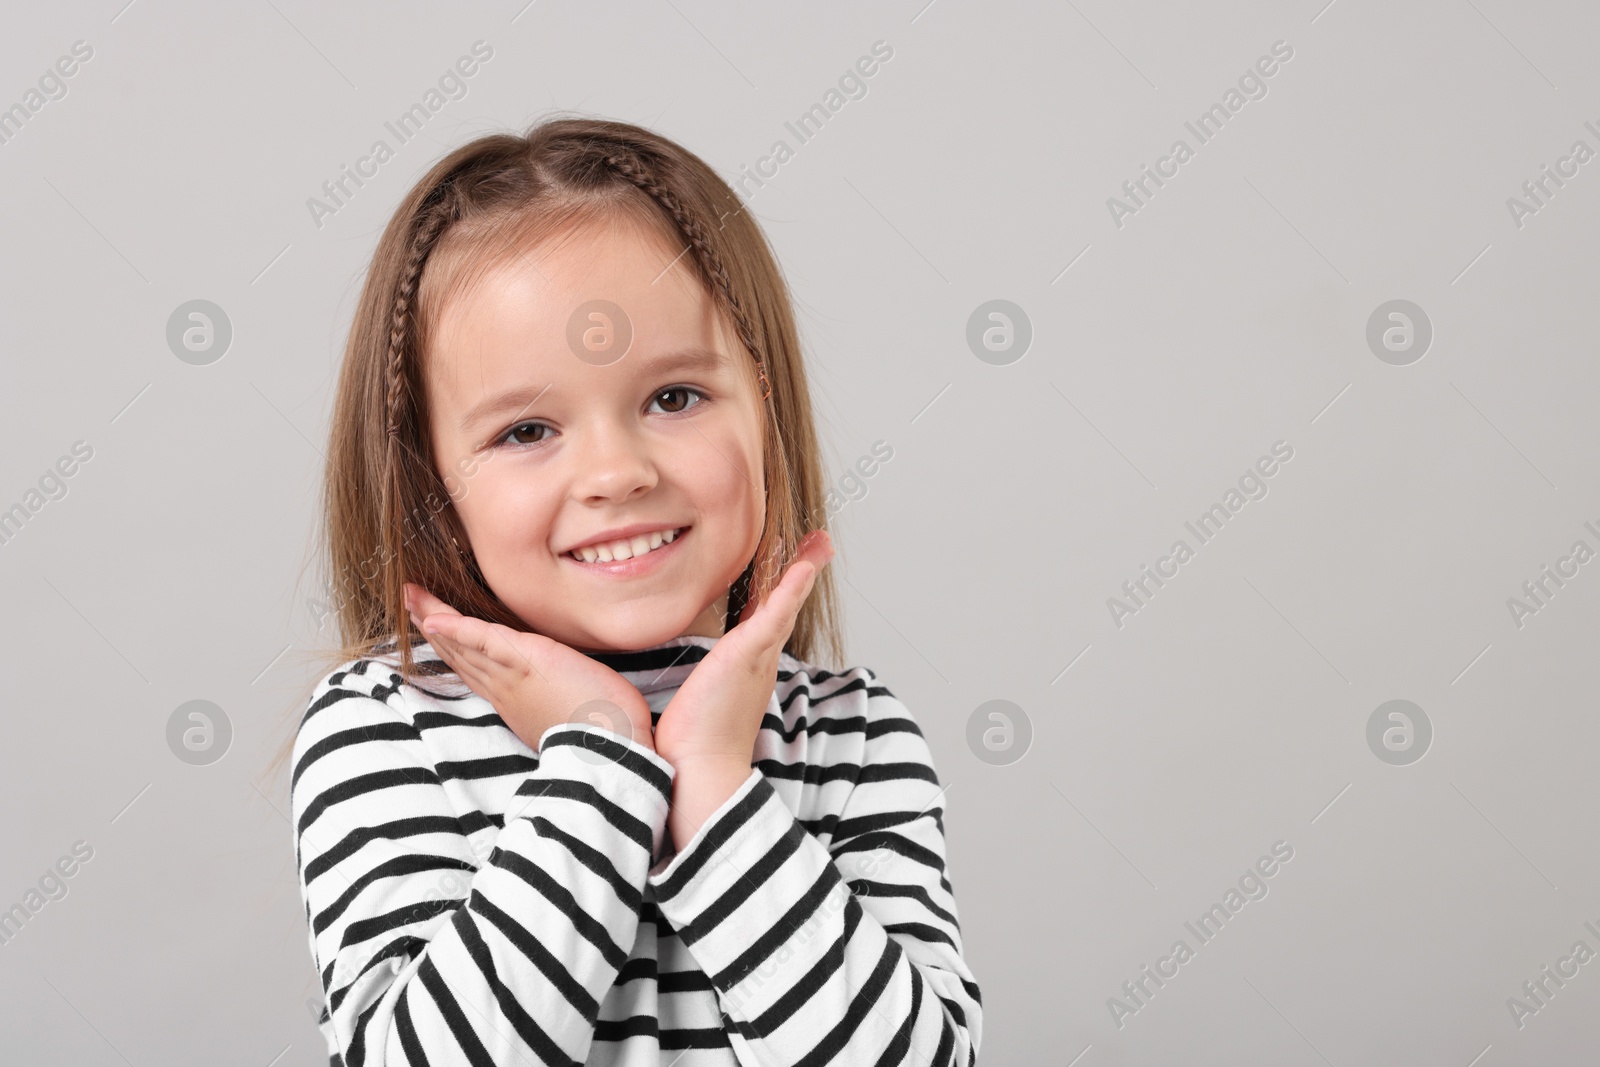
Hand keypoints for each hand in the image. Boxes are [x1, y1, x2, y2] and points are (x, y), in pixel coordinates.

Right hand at [404, 584, 655, 754]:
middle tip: (408, 603)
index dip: (453, 648)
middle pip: (459, 654)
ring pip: (463, 644)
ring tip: (411, 598)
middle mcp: (505, 690)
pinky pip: (484, 641)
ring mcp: (512, 677)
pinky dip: (458, 629)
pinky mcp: (527, 661)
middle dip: (432, 627)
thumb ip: (562, 701)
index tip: (434, 631)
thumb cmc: (607, 737)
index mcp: (516, 702)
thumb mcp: (575, 715)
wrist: (614, 753)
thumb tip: (570, 696)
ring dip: (433, 619)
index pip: (476, 669)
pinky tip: (434, 618)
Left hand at [652, 530, 834, 771]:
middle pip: (786, 605)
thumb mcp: (698, 696)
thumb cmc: (692, 739)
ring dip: (804, 569)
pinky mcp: (749, 655)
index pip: (766, 617)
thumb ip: (697, 679)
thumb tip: (683, 677)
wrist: (700, 768)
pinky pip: (775, 615)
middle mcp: (761, 658)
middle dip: (803, 571)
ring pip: (786, 604)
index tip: (790, 565)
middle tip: (821, 542)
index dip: (779, 589)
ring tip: (820, 542)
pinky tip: (802, 566)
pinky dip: (790, 590)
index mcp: (749, 665)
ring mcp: (759, 656)